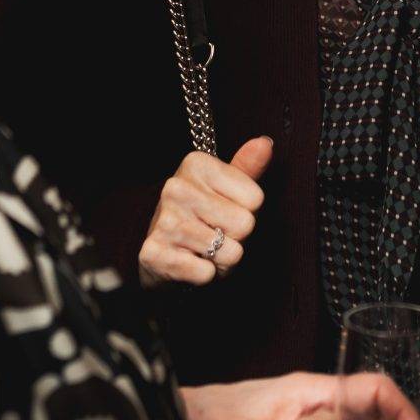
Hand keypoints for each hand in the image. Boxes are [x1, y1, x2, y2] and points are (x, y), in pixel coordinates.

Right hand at [138, 136, 271, 289]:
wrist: (160, 250)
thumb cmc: (200, 215)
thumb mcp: (225, 186)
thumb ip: (248, 167)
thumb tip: (265, 143)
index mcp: (195, 164)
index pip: (255, 199)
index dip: (246, 211)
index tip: (225, 211)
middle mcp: (176, 187)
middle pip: (245, 224)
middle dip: (236, 237)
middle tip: (215, 233)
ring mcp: (164, 220)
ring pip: (230, 252)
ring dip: (222, 259)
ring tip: (203, 249)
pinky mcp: (154, 253)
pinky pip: (207, 273)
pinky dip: (204, 275)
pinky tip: (190, 262)